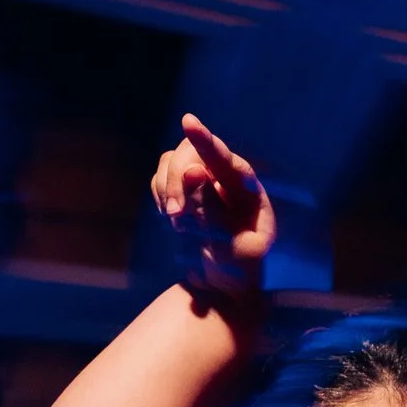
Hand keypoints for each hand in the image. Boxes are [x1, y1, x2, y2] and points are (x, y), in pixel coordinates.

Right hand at [151, 114, 274, 294]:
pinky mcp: (182, 189)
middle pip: (189, 154)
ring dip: (167, 191)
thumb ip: (213, 214)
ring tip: (180, 225)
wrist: (224, 285)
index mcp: (247, 188)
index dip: (205, 140)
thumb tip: (193, 172)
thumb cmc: (239, 269)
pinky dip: (160, 197)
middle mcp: (224, 176)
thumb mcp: (233, 249)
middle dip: (176, 181)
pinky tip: (173, 219)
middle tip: (175, 215)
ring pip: (171, 163)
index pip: (224, 157)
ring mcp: (202, 180)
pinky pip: (160, 179)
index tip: (188, 121)